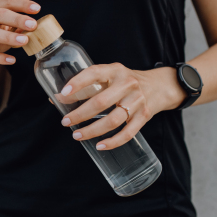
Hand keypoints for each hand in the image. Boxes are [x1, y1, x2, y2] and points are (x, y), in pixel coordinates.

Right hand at [0, 0, 40, 70]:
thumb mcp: (5, 33)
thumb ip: (17, 29)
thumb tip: (33, 27)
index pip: (7, 2)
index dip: (22, 4)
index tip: (37, 9)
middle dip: (16, 18)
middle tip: (33, 25)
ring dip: (8, 36)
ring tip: (23, 41)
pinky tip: (11, 60)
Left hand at [58, 64, 185, 149]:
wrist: (160, 85)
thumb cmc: (126, 81)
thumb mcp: (109, 76)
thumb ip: (86, 86)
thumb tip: (56, 99)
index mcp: (115, 70)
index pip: (94, 73)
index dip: (78, 83)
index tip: (63, 94)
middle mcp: (127, 84)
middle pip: (101, 102)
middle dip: (80, 114)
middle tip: (65, 122)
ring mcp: (137, 101)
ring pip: (112, 120)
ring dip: (92, 130)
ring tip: (77, 135)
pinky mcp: (144, 116)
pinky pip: (127, 133)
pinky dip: (113, 142)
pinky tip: (99, 145)